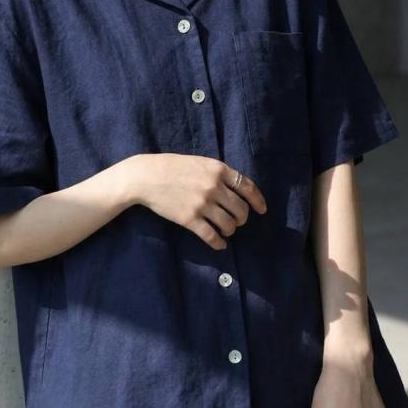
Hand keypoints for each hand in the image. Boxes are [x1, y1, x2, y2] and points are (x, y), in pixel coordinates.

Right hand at [128, 153, 266, 248]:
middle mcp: (214, 187)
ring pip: (229, 224)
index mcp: (218, 170)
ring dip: (230, 230)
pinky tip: (219, 244)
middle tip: (237, 222)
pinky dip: (218, 243)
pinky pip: (211, 236)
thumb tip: (237, 189)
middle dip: (242, 219)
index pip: (247, 187)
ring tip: (225, 230)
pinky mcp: (190, 219)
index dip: (257, 201)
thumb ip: (218, 173)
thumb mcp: (199, 163)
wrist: (146, 177)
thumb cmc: (171, 167)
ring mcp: (202, 204)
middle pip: (240, 209)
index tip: (262, 210)